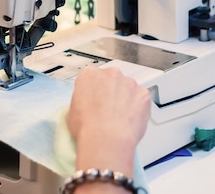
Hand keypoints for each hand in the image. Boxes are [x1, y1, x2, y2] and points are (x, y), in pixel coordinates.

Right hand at [65, 66, 150, 182]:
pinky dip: (138, 108)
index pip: (92, 78)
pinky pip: (142, 99)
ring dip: (125, 99)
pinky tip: (130, 120)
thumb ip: (81, 102)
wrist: (106, 140)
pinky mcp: (144, 94)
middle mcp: (111, 74)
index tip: (95, 100)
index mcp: (90, 75)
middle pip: (112, 80)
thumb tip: (85, 108)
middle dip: (111, 92)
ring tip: (119, 118)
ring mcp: (129, 83)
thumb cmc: (88, 128)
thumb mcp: (71, 113)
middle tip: (108, 110)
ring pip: (128, 89)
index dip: (94, 91)